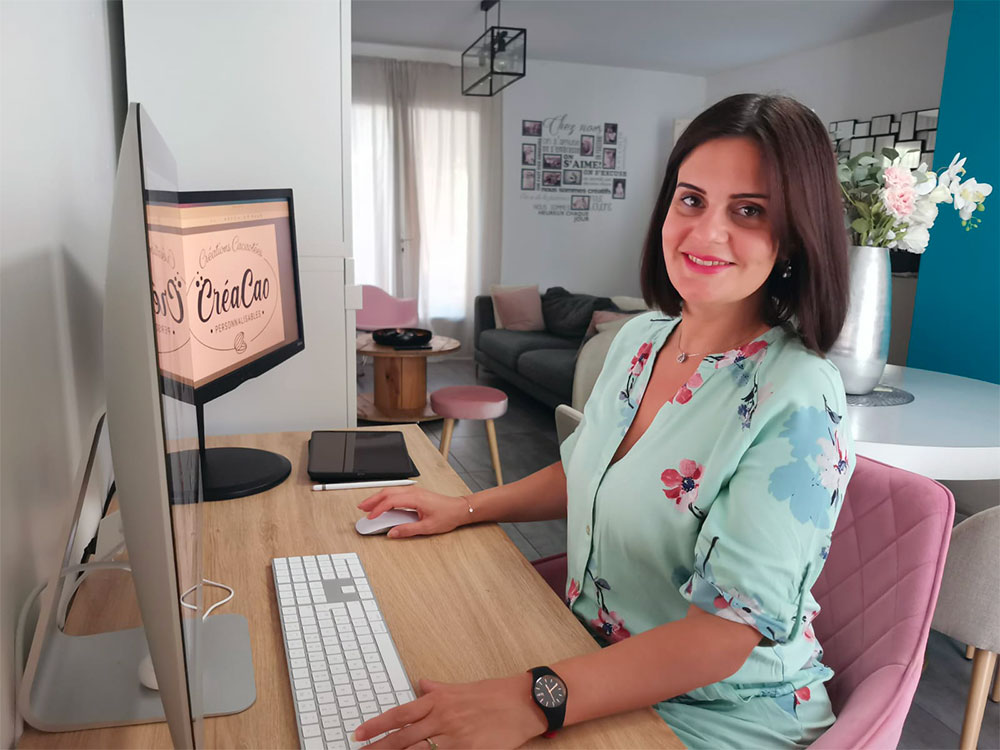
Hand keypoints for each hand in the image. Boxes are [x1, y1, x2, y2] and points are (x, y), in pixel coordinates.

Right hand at [356, 487, 471, 537]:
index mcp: (415, 498)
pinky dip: (386, 497)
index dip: (378, 509)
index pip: (390, 501)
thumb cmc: (447, 515)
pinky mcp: (415, 494)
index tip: (370, 517)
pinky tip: (382, 504)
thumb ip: (408, 530)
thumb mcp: (427, 528)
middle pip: (387, 492)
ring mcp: (414, 491)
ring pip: (391, 491)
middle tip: (361, 508)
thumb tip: (392, 533)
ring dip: (378, 497)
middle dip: (372, 500)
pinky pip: (397, 493)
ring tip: (367, 506)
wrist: (459, 509)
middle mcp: (413, 492)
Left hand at [356, 675, 545, 748]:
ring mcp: (455, 736)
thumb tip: (420, 683)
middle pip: (403, 736)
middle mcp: (443, 716)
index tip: (359, 733)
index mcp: (439, 699)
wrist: (523, 702)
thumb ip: (438, 688)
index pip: (400, 714)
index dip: (377, 725)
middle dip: (378, 746)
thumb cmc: (495, 694)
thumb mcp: (462, 687)